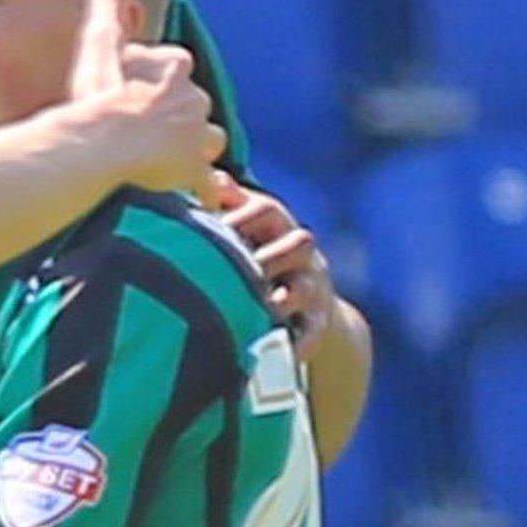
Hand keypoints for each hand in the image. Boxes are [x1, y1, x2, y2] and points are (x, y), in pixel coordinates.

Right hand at [65, 0, 223, 200]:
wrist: (103, 145)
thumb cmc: (99, 96)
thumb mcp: (100, 43)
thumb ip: (107, 6)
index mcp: (174, 67)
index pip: (173, 69)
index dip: (152, 83)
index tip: (132, 95)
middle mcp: (194, 98)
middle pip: (191, 106)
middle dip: (173, 117)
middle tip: (141, 130)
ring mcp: (197, 137)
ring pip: (204, 140)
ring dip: (190, 149)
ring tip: (162, 162)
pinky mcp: (195, 172)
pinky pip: (205, 183)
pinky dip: (203, 190)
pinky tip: (194, 197)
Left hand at [215, 173, 336, 344]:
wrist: (305, 306)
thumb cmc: (257, 255)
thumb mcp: (245, 225)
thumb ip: (228, 202)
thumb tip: (210, 177)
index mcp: (278, 225)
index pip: (266, 210)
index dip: (239, 216)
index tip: (209, 225)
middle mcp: (301, 253)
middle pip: (296, 244)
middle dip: (266, 254)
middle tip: (234, 266)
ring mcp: (312, 287)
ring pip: (302, 289)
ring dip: (280, 297)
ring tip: (259, 306)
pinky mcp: (317, 323)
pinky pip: (310, 332)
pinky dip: (297, 341)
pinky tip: (280, 349)